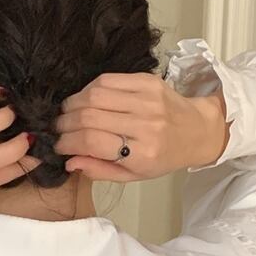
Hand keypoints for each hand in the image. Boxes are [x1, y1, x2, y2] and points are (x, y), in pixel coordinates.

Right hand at [55, 74, 229, 181]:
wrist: (196, 130)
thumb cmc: (162, 157)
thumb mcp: (132, 175)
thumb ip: (99, 170)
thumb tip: (70, 162)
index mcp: (142, 153)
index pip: (93, 142)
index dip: (68, 142)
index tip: (59, 145)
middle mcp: (145, 125)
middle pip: (90, 117)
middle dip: (65, 123)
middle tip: (59, 129)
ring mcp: (147, 100)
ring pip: (95, 95)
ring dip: (73, 104)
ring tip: (68, 114)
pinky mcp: (147, 81)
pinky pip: (107, 80)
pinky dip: (89, 90)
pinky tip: (85, 100)